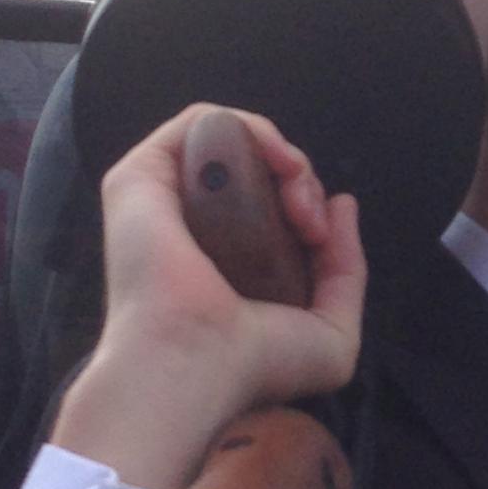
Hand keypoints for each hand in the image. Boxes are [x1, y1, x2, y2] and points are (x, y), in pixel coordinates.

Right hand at [50, 104, 365, 488]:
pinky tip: (280, 161)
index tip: (322, 240)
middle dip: (301, 183)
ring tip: (297, 200)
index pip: (271, 204)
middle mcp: (190, 226)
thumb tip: (343, 204)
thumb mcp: (332, 331)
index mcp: (224, 260)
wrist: (198, 365)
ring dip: (283, 156)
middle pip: (256, 170)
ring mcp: (162, 199)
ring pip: (234, 142)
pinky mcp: (139, 177)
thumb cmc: (255, 366)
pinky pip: (202, 122)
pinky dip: (251, 128)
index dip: (308, 205)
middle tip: (311, 225)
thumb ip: (347, 271)